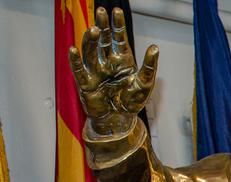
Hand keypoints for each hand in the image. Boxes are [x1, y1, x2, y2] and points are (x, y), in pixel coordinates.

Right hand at [68, 7, 158, 135]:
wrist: (121, 119)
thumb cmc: (132, 101)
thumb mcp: (145, 83)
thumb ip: (149, 66)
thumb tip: (155, 47)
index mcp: (122, 59)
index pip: (118, 37)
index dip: (117, 24)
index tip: (115, 10)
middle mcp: (107, 62)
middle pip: (103, 40)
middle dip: (102, 25)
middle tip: (100, 11)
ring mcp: (96, 71)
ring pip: (91, 51)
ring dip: (91, 40)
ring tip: (94, 29)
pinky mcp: (86, 83)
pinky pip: (79, 70)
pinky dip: (76, 61)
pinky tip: (73, 49)